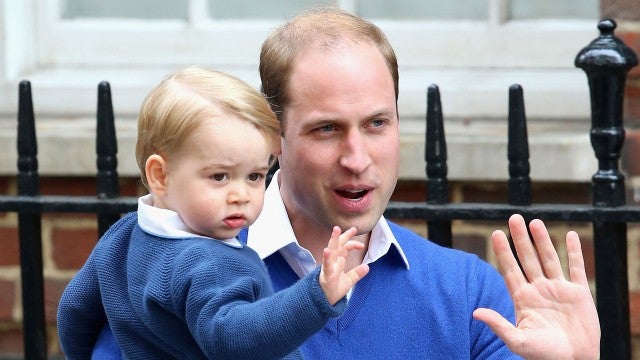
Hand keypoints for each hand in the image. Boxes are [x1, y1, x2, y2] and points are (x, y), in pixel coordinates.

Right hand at [319, 226, 369, 304]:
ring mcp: (329, 266)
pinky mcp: (326, 274)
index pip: (345, 248)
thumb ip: (357, 273)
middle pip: (338, 245)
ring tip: (336, 230)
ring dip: (333, 240)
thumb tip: (367, 267)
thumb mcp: (348, 281)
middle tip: (353, 228)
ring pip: (331, 250)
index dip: (353, 243)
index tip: (362, 245)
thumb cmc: (334, 290)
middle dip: (344, 235)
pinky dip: (327, 257)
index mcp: (338, 261)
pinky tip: (327, 250)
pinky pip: (326, 264)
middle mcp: (333, 261)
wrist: (324, 301)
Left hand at [473, 214, 599, 359]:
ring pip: (549, 259)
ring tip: (535, 222)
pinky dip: (574, 252)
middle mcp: (539, 290)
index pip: (510, 269)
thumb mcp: (517, 341)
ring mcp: (559, 290)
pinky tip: (570, 235)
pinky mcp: (579, 294)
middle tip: (514, 217)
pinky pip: (576, 268)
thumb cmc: (543, 355)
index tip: (495, 233)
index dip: (503, 251)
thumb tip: (475, 313)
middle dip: (520, 238)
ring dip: (543, 240)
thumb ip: (498, 324)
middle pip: (528, 258)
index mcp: (523, 298)